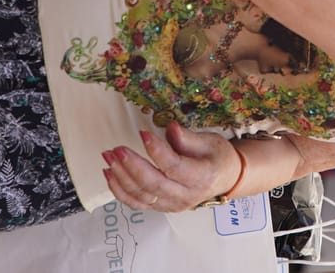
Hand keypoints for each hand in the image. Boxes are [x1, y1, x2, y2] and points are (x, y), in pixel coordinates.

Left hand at [103, 124, 240, 212]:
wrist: (225, 178)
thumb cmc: (217, 157)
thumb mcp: (210, 141)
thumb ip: (188, 137)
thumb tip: (170, 128)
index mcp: (202, 177)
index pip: (174, 167)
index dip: (157, 151)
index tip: (143, 134)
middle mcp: (186, 195)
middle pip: (154, 185)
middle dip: (132, 166)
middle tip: (117, 150)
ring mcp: (172, 205)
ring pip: (142, 196)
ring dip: (121, 177)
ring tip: (109, 157)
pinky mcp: (161, 207)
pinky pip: (137, 204)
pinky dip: (120, 191)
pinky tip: (110, 175)